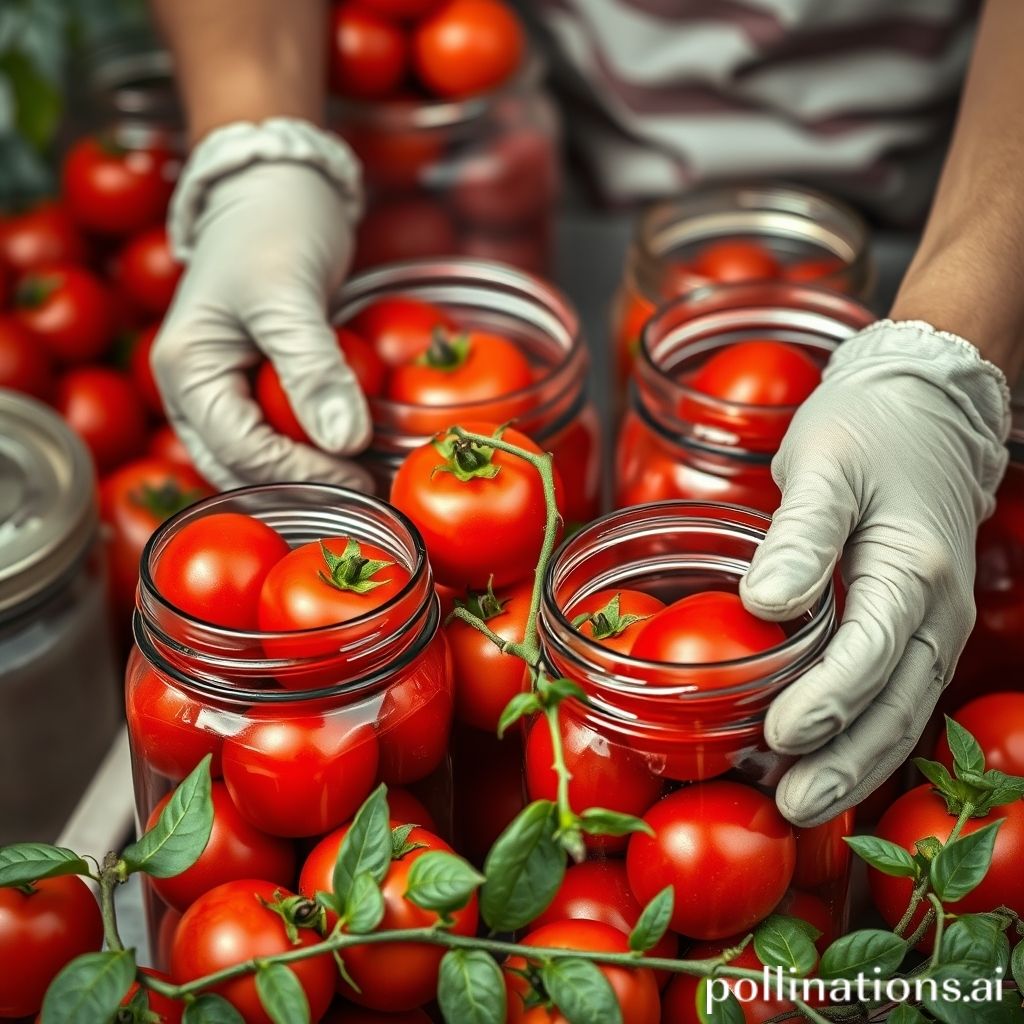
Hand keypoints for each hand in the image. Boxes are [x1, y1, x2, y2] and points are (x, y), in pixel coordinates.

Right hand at [153, 119, 371, 490]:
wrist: (279, 186)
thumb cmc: (271, 225)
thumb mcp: (289, 295)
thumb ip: (313, 369)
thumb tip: (344, 442)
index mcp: (185, 372)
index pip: (241, 451)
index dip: (301, 472)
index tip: (359, 478)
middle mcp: (197, 391)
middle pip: (245, 468)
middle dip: (305, 483)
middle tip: (368, 486)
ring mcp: (226, 391)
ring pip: (263, 460)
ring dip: (311, 471)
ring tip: (366, 473)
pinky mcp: (257, 384)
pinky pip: (283, 433)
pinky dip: (316, 444)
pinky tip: (356, 445)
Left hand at [740, 320, 1009, 826]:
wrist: (922, 409)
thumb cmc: (870, 430)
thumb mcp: (826, 464)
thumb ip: (800, 536)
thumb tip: (764, 606)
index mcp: (914, 567)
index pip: (874, 649)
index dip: (828, 698)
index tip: (780, 735)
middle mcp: (933, 608)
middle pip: (896, 703)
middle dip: (845, 761)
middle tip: (791, 805)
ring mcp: (928, 622)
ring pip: (899, 711)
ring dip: (853, 762)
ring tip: (800, 803)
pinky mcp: (909, 626)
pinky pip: (891, 693)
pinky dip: (857, 732)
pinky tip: (814, 756)